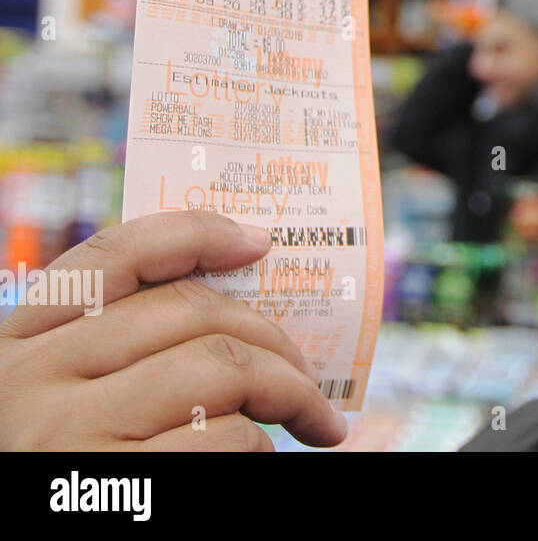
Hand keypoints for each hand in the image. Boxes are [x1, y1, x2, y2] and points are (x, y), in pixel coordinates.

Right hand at [0, 211, 347, 450]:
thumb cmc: (72, 474)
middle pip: (190, 313)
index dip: (193, 235)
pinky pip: (226, 441)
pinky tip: (262, 465)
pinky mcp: (117, 496)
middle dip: (273, 336)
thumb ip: (121, 357)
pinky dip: (263, 449)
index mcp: (17, 351)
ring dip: (290, 390)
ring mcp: (64, 440)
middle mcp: (30, 385)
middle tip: (309, 377)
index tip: (259, 240)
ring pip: (219, 367)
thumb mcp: (67, 408)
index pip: (110, 258)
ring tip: (314, 422)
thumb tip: (244, 306)